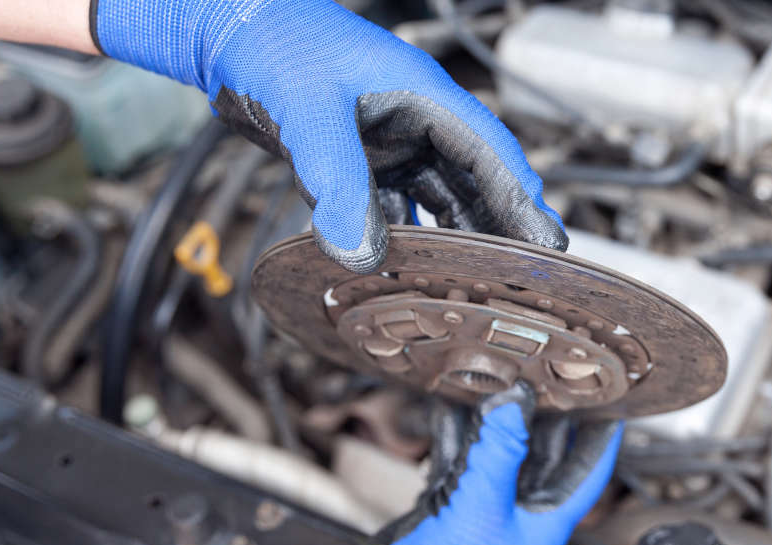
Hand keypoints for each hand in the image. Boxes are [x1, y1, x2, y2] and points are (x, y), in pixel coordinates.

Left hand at [89, 0, 566, 272]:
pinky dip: (398, 235)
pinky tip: (401, 269)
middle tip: (521, 281)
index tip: (546, 245)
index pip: (490, 152)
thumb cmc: (275, 45)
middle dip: (497, 227)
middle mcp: (414, 119)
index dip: (521, 200)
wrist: (225, 32)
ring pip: (434, 197)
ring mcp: (387, 139)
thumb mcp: (311, 115)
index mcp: (423, 95)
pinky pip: (391, 204)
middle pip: (473, 181)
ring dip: (448, 238)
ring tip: (472, 285)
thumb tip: (360, 256)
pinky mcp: (359, 157)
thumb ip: (338, 184)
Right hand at [318, 382, 622, 544]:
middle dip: (541, 417)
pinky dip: (456, 434)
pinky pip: (460, 461)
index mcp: (546, 523)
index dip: (602, 438)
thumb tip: (517, 403)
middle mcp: (519, 515)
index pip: (588, 473)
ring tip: (496, 382)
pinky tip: (449, 407)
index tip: (611, 404)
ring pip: (498, 454)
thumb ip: (501, 448)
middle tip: (546, 378)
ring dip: (494, 420)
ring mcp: (484, 511)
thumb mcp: (485, 502)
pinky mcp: (450, 506)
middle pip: (543, 456)